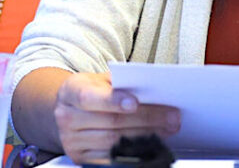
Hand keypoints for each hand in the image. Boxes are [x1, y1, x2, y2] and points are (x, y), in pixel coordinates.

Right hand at [53, 71, 179, 163]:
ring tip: (167, 129)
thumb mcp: (99, 79)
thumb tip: (149, 87)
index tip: (135, 102)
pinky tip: (150, 143)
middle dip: (146, 119)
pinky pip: (110, 158)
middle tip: (171, 116)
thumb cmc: (90, 90)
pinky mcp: (80, 158)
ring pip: (114, 142)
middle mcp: (67, 117)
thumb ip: (119, 81)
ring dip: (145, 136)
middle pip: (111, 122)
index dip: (113, 101)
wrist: (67, 109)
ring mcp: (72, 141)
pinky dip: (133, 151)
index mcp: (71, 92)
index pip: (90, 98)